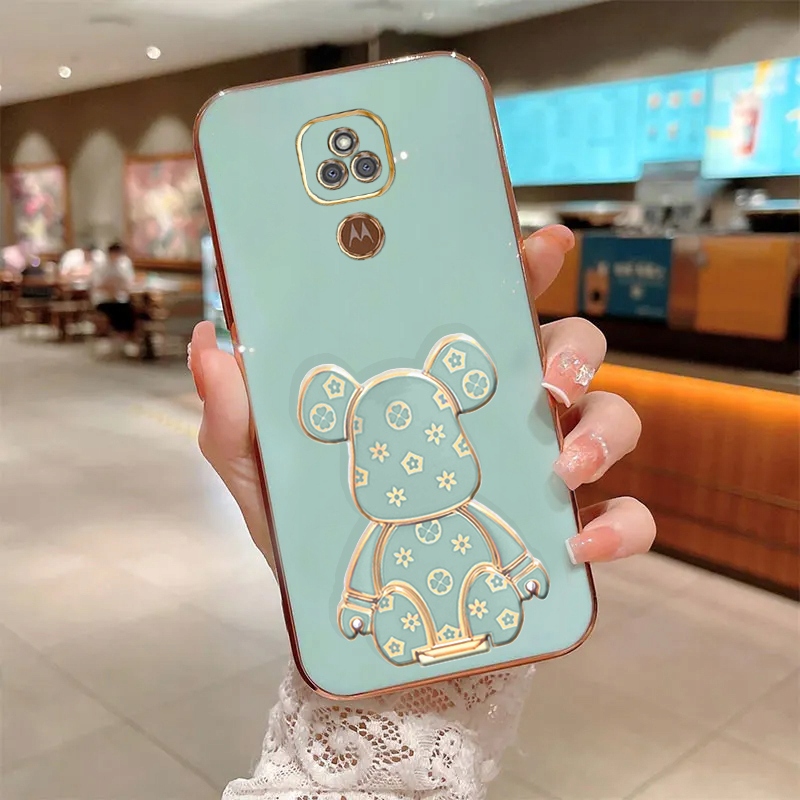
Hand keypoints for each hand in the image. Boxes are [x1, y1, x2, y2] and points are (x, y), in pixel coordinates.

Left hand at [189, 225, 654, 568]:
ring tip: (563, 465)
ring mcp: (543, 472)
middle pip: (569, 348)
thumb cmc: (316, 537)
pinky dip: (618, 527)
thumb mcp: (266, 474)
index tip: (536, 241)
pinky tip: (578, 545)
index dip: (523, 264)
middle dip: (575, 345)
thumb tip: (212, 340)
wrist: (360, 633)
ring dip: (602, 430)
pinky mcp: (569, 535)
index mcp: (441, 381)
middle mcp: (503, 414)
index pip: (492, 305)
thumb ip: (236, 416)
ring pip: (612, 419)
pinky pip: (625, 519)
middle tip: (546, 373)